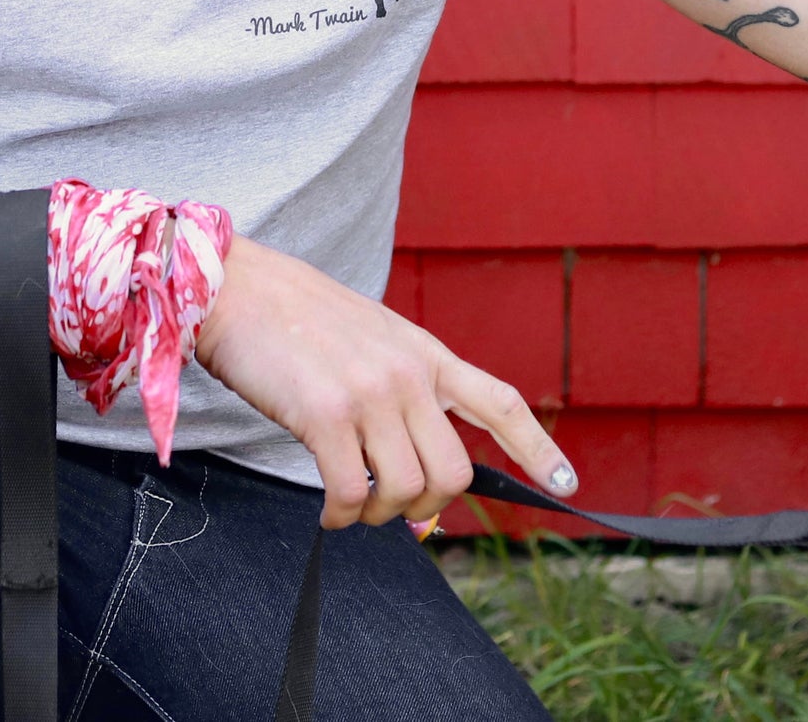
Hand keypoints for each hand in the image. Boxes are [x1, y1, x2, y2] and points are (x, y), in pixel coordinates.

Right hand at [193, 235, 577, 529]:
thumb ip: (403, 393)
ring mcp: (369, 394)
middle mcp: (408, 374)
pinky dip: (341, 518)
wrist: (241, 289)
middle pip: (454, 473)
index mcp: (425, 353)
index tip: (566, 480)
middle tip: (391, 507)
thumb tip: (415, 472)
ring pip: (407, 491)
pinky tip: (328, 510)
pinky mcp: (325, 416)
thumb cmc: (299, 321)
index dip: (537, 447)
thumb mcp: (372, 341)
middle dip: (426, 507)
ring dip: (379, 515)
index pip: (498, 402)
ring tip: (352, 502)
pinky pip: (351, 495)